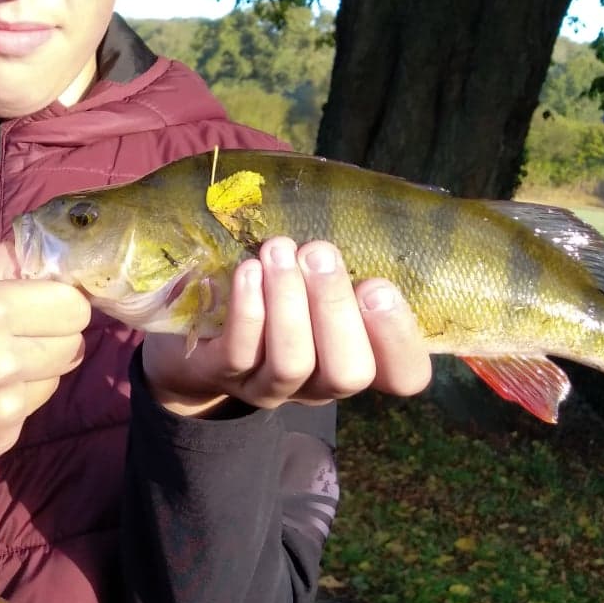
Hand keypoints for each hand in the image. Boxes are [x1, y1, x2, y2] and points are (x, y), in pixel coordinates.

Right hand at [0, 240, 90, 472]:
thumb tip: (40, 248)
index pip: (73, 306)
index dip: (59, 300)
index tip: (38, 302)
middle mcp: (4, 361)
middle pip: (73, 343)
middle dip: (51, 333)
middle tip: (11, 333)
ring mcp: (4, 407)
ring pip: (56, 377)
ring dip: (34, 368)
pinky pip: (30, 409)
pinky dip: (11, 399)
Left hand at [140, 237, 431, 414]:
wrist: (198, 335)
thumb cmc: (277, 293)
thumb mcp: (317, 282)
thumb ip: (342, 265)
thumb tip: (360, 215)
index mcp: (358, 359)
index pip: (405, 376)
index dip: (400, 338)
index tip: (379, 284)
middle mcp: (320, 385)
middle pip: (348, 374)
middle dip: (336, 309)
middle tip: (320, 252)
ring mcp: (270, 387)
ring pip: (292, 363)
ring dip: (289, 303)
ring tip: (279, 251)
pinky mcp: (223, 376)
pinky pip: (240, 353)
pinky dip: (248, 310)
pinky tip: (248, 271)